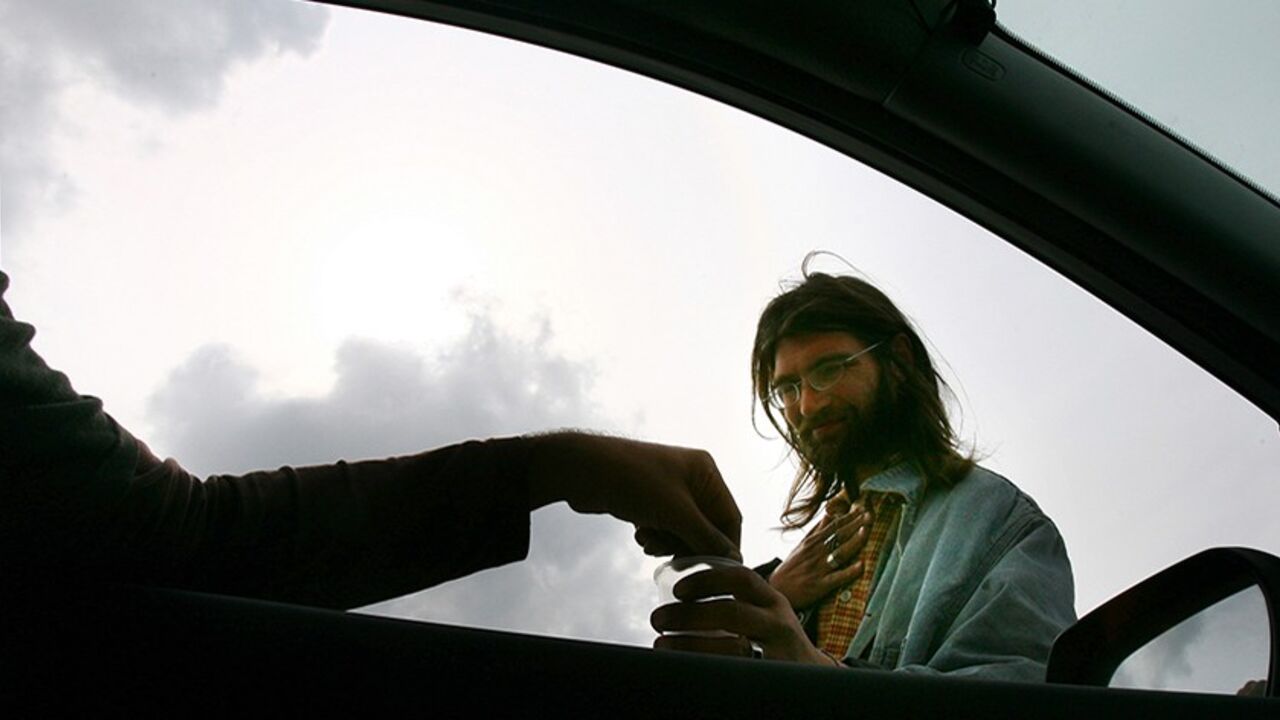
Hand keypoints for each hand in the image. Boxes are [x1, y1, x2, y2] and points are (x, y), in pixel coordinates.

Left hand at [527, 432, 741, 560]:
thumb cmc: (634, 482)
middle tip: (677, 562)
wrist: (583, 470)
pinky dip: (655, 537)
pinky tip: (640, 534)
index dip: (726, 548)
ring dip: (668, 543)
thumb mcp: (677, 514)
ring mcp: (670, 490)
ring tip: (650, 542)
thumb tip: (734, 561)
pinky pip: (664, 528)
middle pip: (707, 528)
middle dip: (689, 545)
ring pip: (683, 532)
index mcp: (706, 472)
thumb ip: (707, 539)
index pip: (730, 518)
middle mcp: (692, 479)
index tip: (720, 575)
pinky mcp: (650, 500)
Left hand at [650, 565, 831, 663]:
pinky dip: (708, 670)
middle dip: (689, 615)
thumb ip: (732, 606)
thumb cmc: (774, 644)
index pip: (742, 579)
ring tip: (662, 646)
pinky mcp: (775, 678)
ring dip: (691, 646)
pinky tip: (687, 670)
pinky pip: (738, 673)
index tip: (677, 590)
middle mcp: (778, 623)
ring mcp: (780, 653)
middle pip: (732, 613)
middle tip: (657, 619)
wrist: (815, 681)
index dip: (708, 580)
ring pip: (733, 648)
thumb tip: (676, 604)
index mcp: (770, 601)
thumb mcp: (762, 617)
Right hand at [769, 502, 871, 609]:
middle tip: (870, 514)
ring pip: (839, 553)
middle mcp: (816, 553)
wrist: (776, 590)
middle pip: (838, 536)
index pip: (834, 526)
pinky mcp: (819, 586)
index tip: (862, 508)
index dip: (849, 517)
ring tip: (866, 531)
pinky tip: (861, 566)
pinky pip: (837, 578)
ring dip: (853, 542)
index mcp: (812, 542)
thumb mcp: (801, 546)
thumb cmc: (791, 567)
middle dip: (855, 525)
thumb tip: (829, 514)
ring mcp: (818, 569)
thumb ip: (817, 531)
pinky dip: (849, 572)